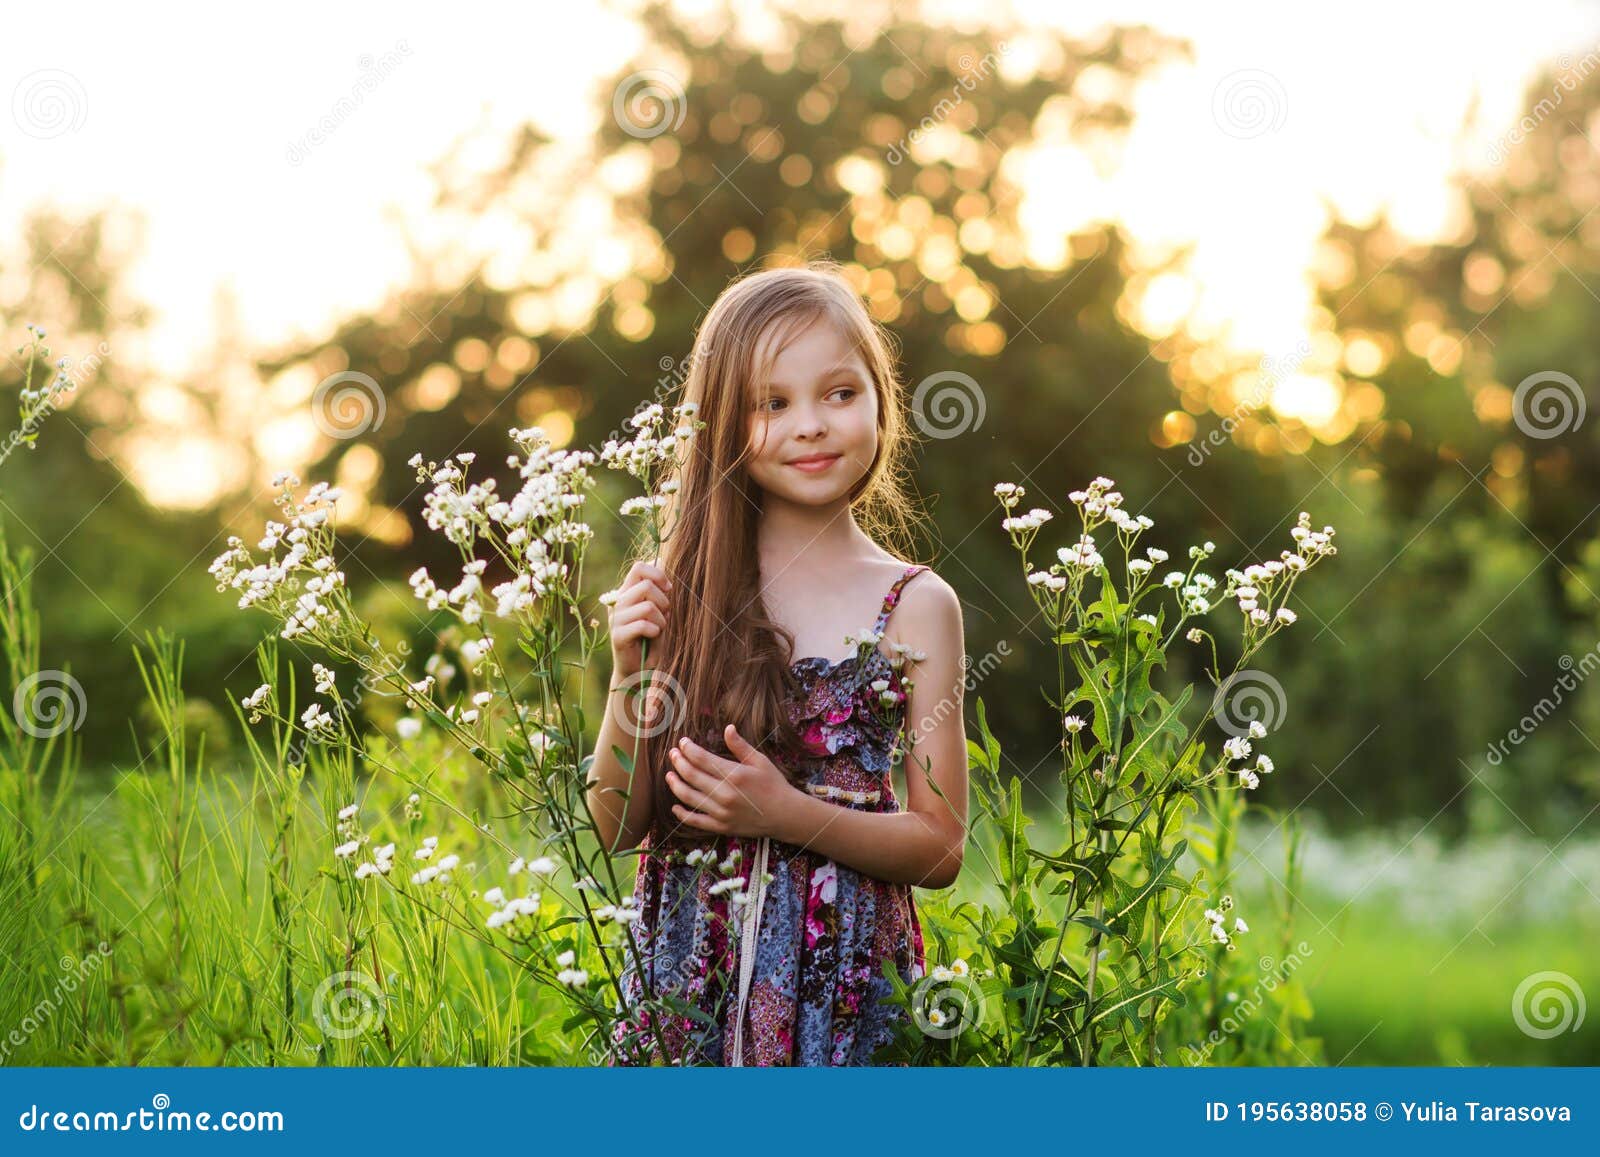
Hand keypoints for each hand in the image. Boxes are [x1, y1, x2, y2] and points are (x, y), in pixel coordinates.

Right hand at [607, 559, 671, 683]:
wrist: (638, 670)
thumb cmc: (651, 639)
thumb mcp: (657, 610)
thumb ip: (656, 587)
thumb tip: (658, 558)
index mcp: (626, 593)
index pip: (639, 568)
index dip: (658, 574)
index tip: (668, 588)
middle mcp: (618, 602)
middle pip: (647, 585)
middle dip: (664, 601)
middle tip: (664, 616)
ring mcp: (615, 618)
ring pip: (648, 606)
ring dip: (661, 620)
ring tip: (658, 629)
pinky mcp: (617, 635)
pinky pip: (643, 625)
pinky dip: (655, 631)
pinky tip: (652, 637)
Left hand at [666, 723, 796, 839]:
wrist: (785, 815)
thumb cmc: (774, 784)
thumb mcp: (760, 761)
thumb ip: (740, 746)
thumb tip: (727, 728)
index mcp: (734, 775)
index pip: (702, 759)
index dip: (688, 749)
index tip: (683, 742)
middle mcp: (725, 794)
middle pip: (692, 775)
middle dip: (678, 762)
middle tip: (673, 754)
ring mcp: (721, 812)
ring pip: (689, 797)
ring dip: (675, 784)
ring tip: (669, 775)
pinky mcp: (721, 826)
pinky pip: (695, 821)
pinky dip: (682, 814)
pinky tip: (675, 806)